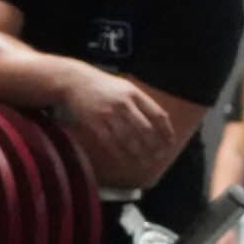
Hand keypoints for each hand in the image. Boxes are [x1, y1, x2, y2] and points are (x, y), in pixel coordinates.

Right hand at [60, 67, 168, 182]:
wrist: (73, 81)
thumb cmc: (102, 86)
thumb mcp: (125, 87)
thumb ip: (142, 102)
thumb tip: (161, 120)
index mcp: (134, 94)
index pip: (157, 114)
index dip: (166, 131)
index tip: (170, 143)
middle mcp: (123, 103)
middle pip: (145, 129)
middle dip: (155, 146)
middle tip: (160, 157)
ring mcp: (108, 114)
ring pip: (129, 139)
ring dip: (139, 154)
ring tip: (146, 163)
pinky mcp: (94, 123)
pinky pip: (110, 143)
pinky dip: (120, 154)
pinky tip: (126, 161)